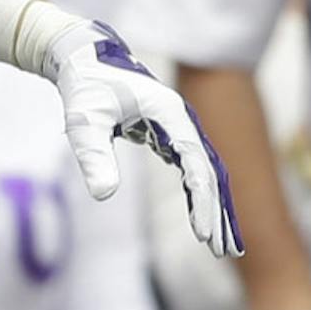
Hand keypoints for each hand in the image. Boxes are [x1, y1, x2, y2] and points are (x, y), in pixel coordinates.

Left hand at [42, 17, 241, 254]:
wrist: (83, 59)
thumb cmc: (84, 88)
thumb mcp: (83, 122)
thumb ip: (93, 156)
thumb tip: (104, 195)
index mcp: (170, 114)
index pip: (196, 165)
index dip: (202, 201)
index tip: (204, 234)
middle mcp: (182, 121)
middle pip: (211, 173)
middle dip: (219, 212)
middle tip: (227, 250)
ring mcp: (179, 128)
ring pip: (206, 173)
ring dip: (215, 207)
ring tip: (223, 245)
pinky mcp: (169, 135)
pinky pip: (192, 170)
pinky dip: (199, 196)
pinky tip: (202, 221)